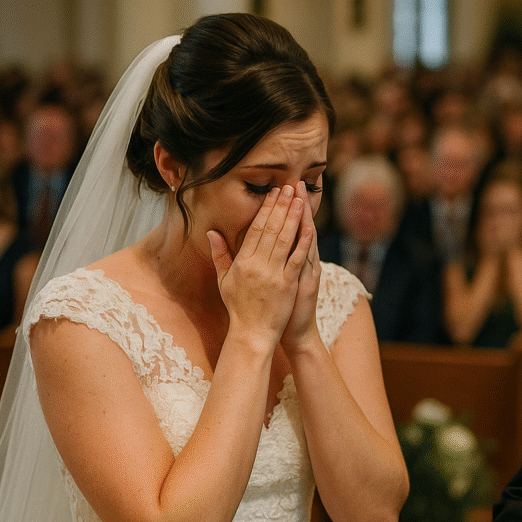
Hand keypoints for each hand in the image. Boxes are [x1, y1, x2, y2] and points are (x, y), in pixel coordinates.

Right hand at [208, 183, 309, 348]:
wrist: (252, 333)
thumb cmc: (238, 308)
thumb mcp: (224, 281)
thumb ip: (219, 255)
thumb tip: (212, 232)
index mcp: (242, 262)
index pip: (255, 229)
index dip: (265, 209)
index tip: (273, 193)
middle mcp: (256, 265)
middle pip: (270, 229)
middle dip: (280, 206)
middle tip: (288, 187)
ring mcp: (272, 275)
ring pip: (284, 240)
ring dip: (293, 218)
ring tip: (300, 199)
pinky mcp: (287, 285)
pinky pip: (296, 259)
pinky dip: (303, 243)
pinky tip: (309, 227)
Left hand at [281, 181, 322, 353]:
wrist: (296, 333)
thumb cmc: (281, 308)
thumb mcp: (275, 281)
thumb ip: (268, 261)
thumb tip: (254, 244)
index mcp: (291, 260)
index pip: (288, 229)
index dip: (285, 209)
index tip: (281, 188)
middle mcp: (303, 262)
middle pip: (300, 228)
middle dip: (295, 206)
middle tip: (295, 183)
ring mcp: (307, 271)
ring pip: (306, 240)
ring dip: (304, 218)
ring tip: (301, 197)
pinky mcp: (308, 283)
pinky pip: (307, 261)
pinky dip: (308, 245)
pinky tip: (308, 229)